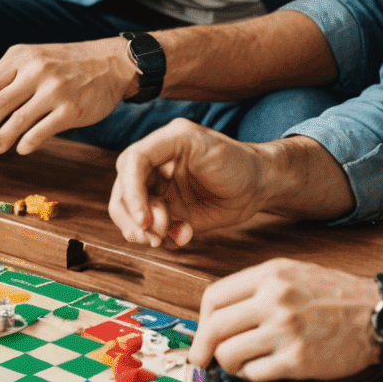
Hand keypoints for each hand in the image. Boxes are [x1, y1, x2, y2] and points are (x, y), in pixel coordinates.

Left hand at [0, 37, 134, 153]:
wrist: (111, 63)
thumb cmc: (64, 65)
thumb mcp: (32, 60)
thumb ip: (3, 79)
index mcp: (19, 56)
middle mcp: (34, 70)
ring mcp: (55, 89)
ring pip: (14, 121)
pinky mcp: (72, 109)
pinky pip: (39, 133)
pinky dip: (25, 144)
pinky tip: (22, 148)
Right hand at [108, 119, 268, 246]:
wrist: (259, 185)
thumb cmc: (239, 163)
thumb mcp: (210, 149)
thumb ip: (176, 157)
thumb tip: (147, 180)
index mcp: (165, 142)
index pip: (132, 161)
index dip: (131, 191)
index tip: (143, 218)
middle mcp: (156, 164)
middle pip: (123, 187)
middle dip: (130, 215)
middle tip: (146, 235)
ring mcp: (161, 187)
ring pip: (130, 209)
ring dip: (142, 229)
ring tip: (162, 239)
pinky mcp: (169, 208)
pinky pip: (152, 225)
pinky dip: (162, 236)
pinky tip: (184, 235)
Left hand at [190, 260, 379, 381]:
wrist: (379, 314)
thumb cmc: (336, 294)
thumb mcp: (293, 273)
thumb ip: (256, 288)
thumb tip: (219, 313)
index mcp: (270, 275)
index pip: (214, 297)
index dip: (202, 320)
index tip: (202, 334)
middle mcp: (274, 300)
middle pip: (215, 328)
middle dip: (203, 349)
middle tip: (202, 361)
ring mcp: (286, 331)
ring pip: (229, 354)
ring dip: (229, 364)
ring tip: (241, 363)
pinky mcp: (298, 360)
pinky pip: (255, 373)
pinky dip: (251, 375)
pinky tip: (263, 369)